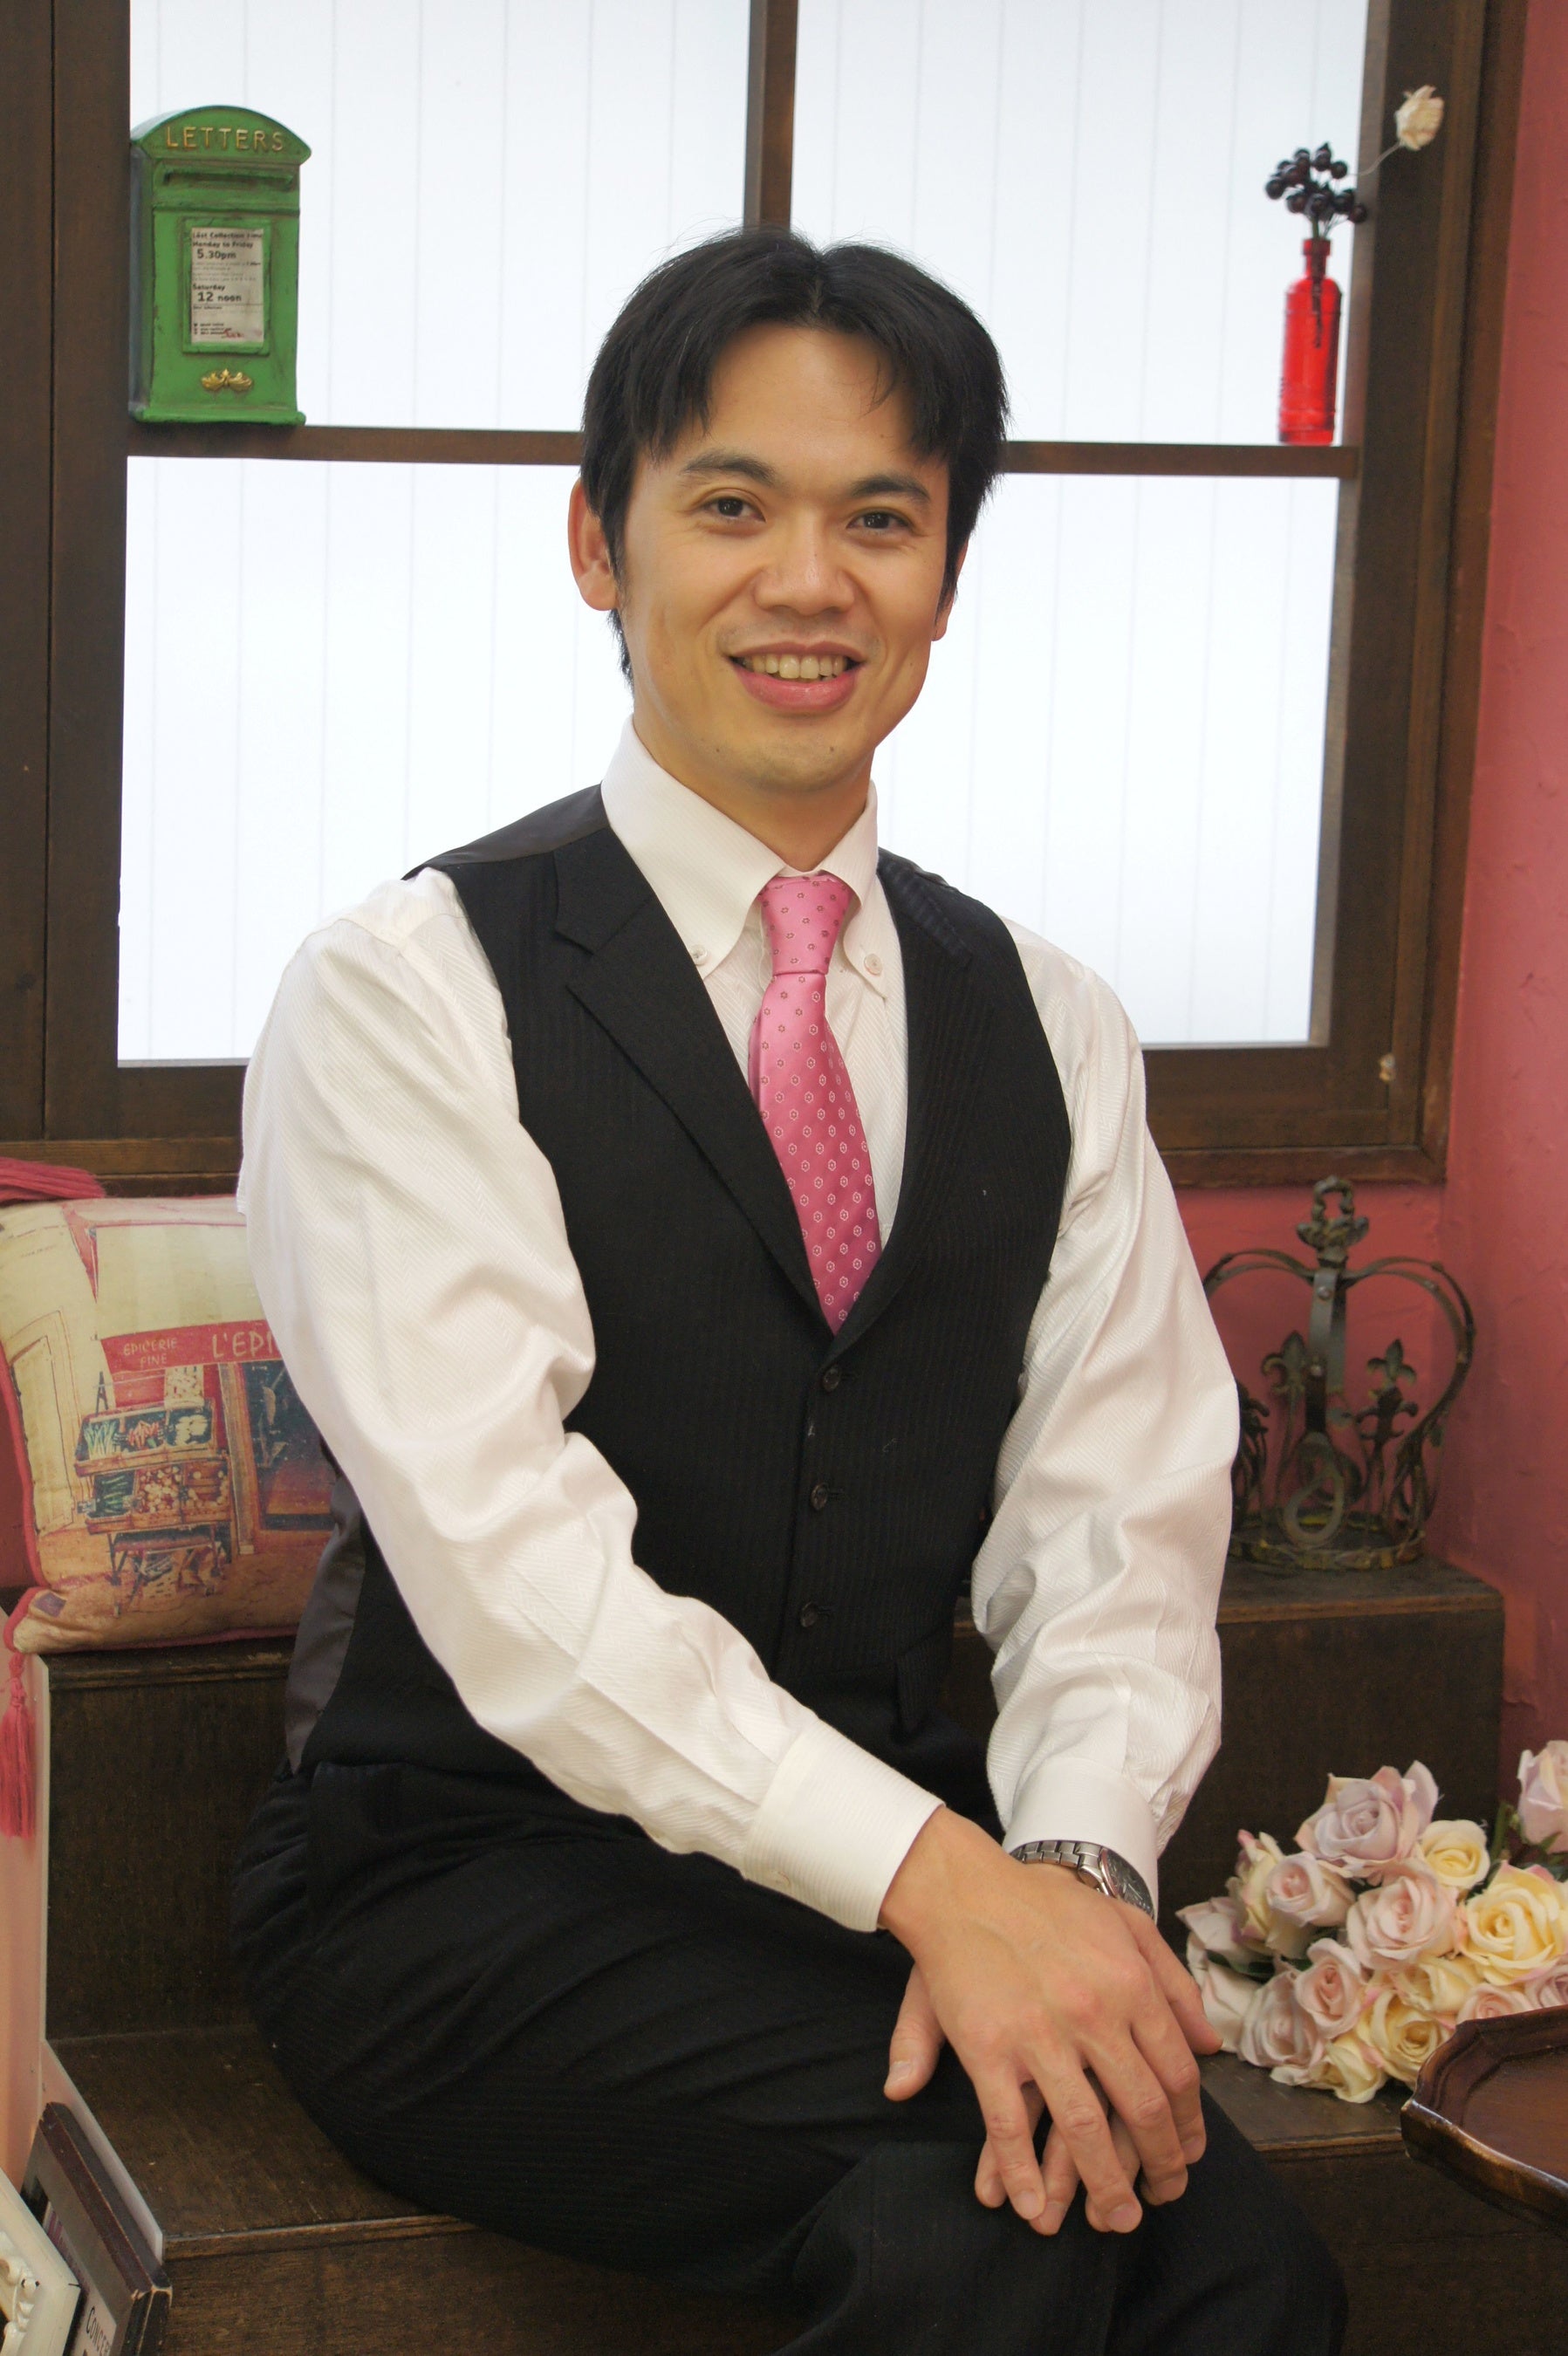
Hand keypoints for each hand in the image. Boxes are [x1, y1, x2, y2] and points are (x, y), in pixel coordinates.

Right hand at [879, 1810, 1218, 2235]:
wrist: (964, 1887)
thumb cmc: (1047, 1902)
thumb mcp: (1126, 1922)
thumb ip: (1173, 1981)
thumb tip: (1209, 2045)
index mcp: (1131, 1984)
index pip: (1177, 2072)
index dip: (1189, 2124)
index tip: (1189, 2154)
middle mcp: (1093, 2014)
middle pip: (1142, 2108)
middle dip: (1161, 2165)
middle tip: (1165, 2197)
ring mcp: (1039, 2034)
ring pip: (1083, 2128)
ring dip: (1104, 2184)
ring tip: (1116, 2219)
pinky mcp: (987, 2048)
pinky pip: (1009, 2124)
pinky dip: (1021, 2171)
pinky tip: (1031, 2205)